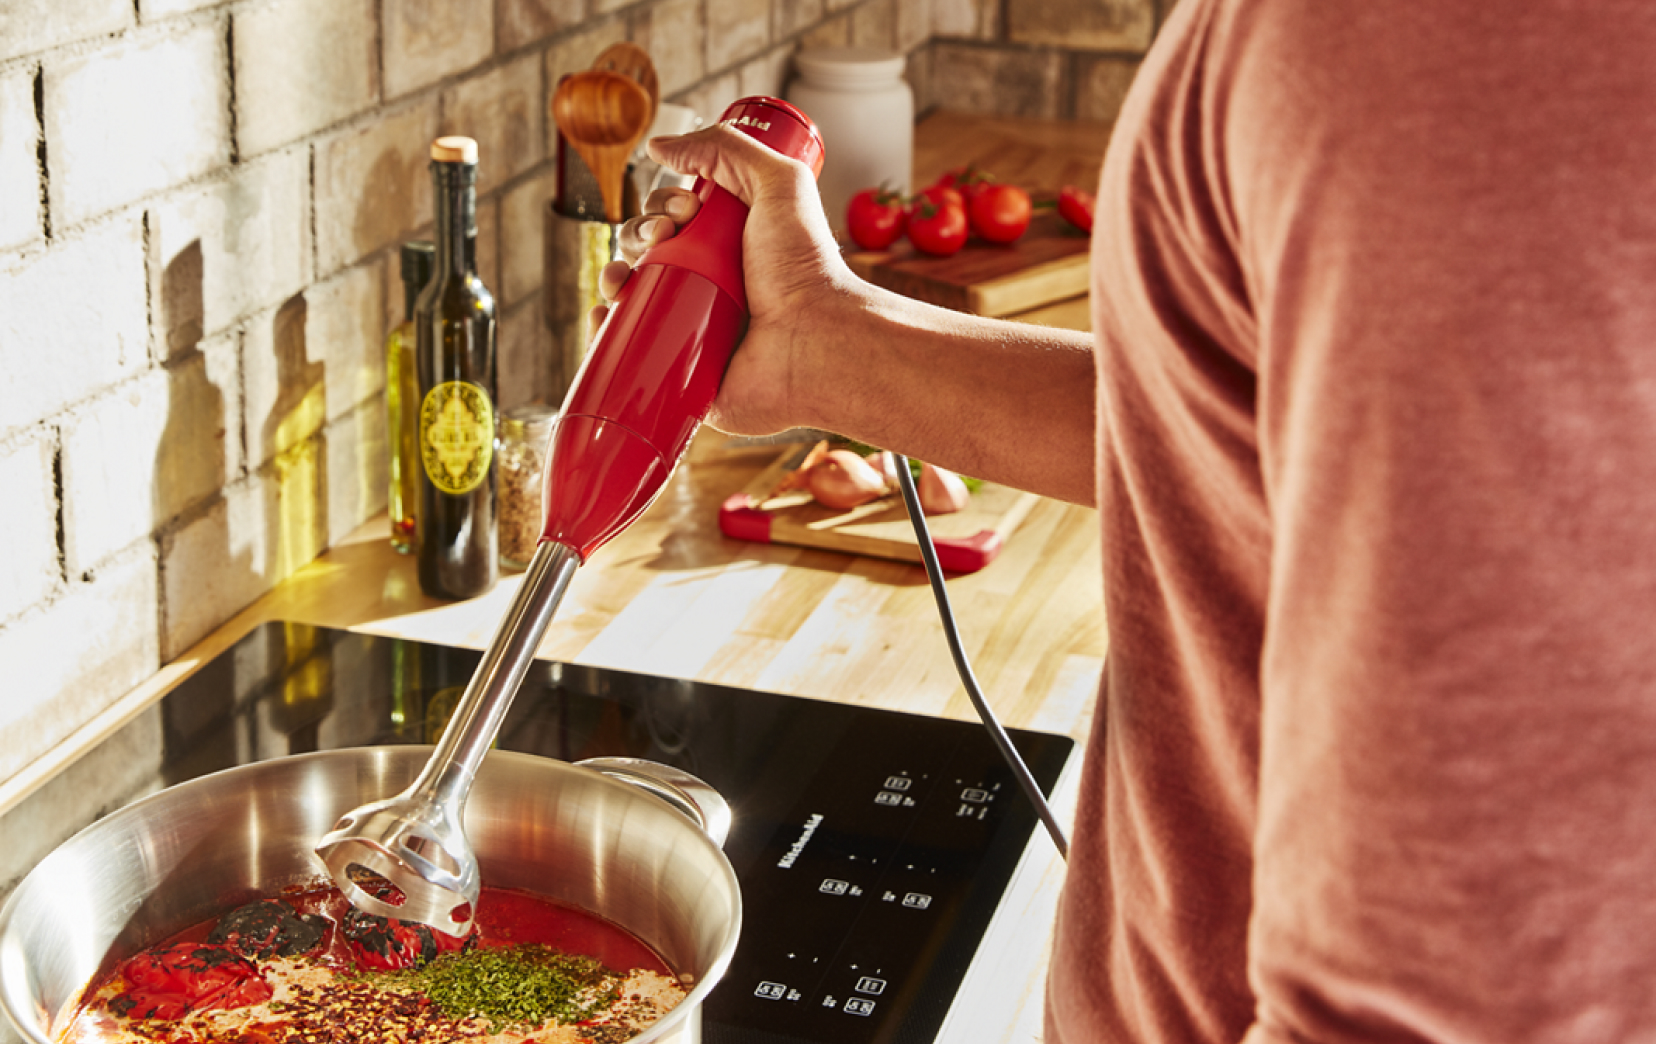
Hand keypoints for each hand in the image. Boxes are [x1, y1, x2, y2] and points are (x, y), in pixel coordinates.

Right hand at [586, 123, 858, 435]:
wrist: (815, 337)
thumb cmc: (806, 265)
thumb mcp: (778, 182)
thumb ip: (726, 149)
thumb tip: (658, 147)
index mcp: (726, 245)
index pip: (671, 218)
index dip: (661, 206)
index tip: (685, 210)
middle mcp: (708, 284)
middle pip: (646, 252)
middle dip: (636, 235)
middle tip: (663, 237)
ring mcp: (692, 328)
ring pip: (631, 299)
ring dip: (612, 278)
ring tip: (623, 278)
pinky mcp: (680, 369)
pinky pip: (631, 352)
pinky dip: (605, 332)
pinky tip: (601, 316)